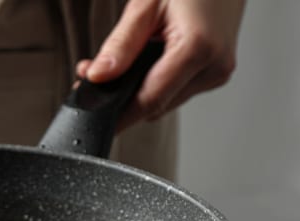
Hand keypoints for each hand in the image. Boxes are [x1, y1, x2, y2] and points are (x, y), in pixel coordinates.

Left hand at [76, 0, 245, 129]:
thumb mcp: (146, 5)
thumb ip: (120, 45)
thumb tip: (98, 77)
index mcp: (198, 48)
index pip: (149, 101)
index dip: (118, 115)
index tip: (95, 120)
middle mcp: (214, 66)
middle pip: (156, 105)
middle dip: (122, 96)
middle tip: (92, 74)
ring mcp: (218, 71)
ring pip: (165, 100)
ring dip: (138, 89)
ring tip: (119, 62)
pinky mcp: (216, 71)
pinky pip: (177, 89)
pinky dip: (156, 82)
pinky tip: (143, 62)